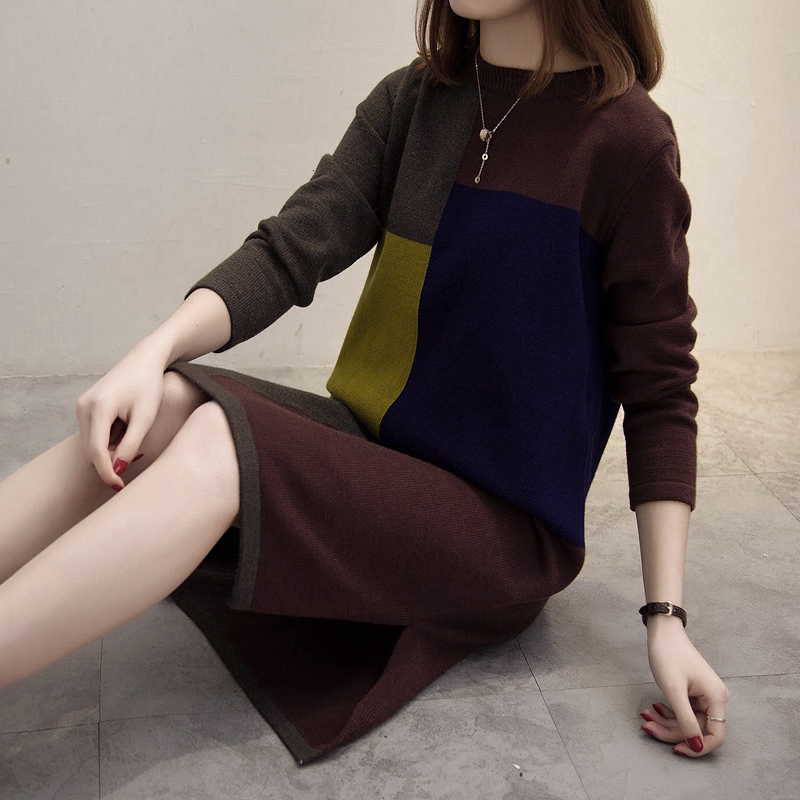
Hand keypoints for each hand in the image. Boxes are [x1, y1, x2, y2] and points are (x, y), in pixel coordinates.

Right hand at [75, 345, 166, 489]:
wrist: (144, 360)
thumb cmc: (149, 386)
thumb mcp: (145, 417)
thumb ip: (131, 444)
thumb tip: (117, 470)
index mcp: (99, 407)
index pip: (97, 451)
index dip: (107, 473)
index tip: (119, 487)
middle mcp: (84, 406)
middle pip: (91, 450)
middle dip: (111, 460)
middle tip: (139, 453)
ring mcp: (81, 406)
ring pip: (91, 444)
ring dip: (111, 449)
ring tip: (135, 432)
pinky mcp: (84, 407)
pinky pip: (93, 434)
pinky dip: (108, 439)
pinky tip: (126, 426)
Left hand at [640, 615, 729, 756]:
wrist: (663, 632)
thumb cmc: (668, 655)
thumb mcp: (674, 690)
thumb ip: (686, 721)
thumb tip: (698, 747)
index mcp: (716, 698)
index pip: (716, 736)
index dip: (697, 747)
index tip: (675, 749)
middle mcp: (714, 699)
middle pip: (697, 729)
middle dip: (671, 731)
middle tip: (647, 726)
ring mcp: (703, 696)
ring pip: (687, 721)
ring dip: (666, 722)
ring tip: (645, 715)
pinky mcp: (692, 693)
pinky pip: (682, 711)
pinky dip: (667, 713)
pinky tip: (653, 708)